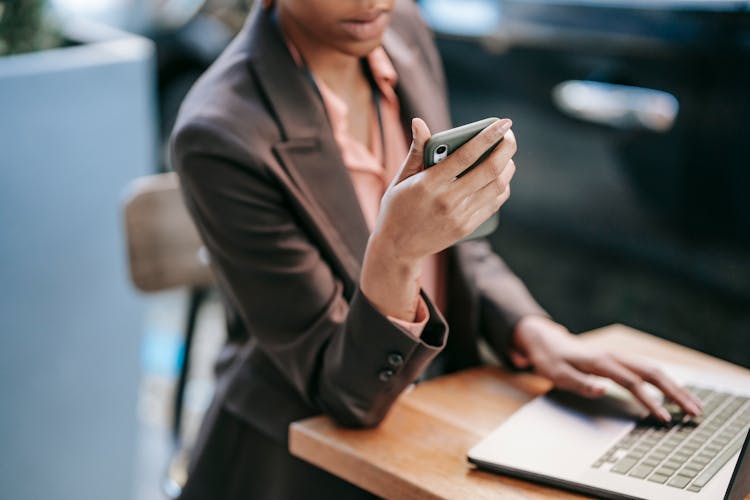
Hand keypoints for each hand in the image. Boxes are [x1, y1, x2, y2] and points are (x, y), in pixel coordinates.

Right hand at [361, 118, 516, 320]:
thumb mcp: (401, 178)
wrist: (397, 248)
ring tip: (506, 155)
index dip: (488, 136)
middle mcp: (448, 200)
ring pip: (496, 187)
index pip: (466, 155)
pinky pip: (493, 203)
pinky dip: (502, 187)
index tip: (504, 123)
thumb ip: (416, 151)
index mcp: (429, 184)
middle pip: (489, 170)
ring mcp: (460, 216)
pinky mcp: (466, 227)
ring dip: (507, 167)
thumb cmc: (397, 207)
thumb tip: (419, 122)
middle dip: (506, 148)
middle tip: (510, 136)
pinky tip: (500, 177)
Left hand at [509, 315, 702, 421]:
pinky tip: (675, 393)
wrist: (546, 340)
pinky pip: (647, 369)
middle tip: (694, 412)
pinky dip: (665, 382)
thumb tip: (602, 391)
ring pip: (654, 370)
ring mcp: (619, 356)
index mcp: (600, 361)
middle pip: (653, 373)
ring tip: (693, 405)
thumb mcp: (557, 374)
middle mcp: (614, 356)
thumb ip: (579, 383)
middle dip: (676, 393)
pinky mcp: (620, 359)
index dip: (650, 401)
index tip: (665, 418)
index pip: (632, 383)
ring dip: (675, 387)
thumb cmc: (551, 359)